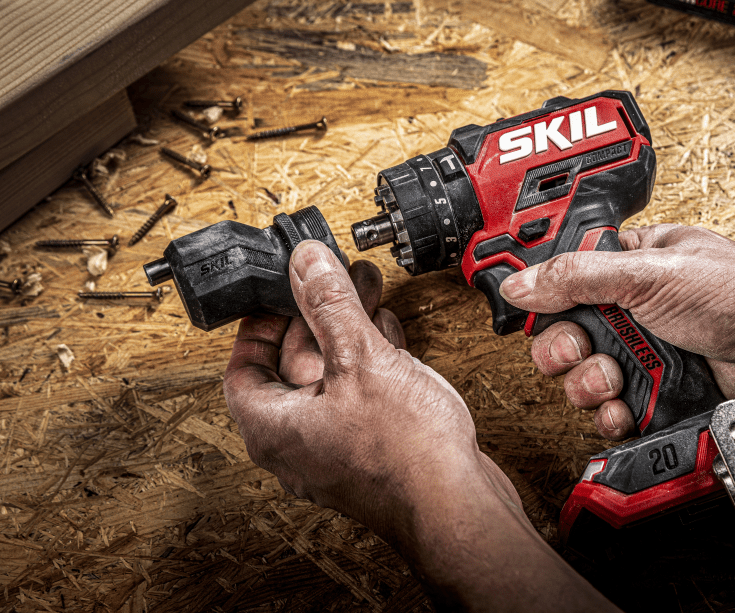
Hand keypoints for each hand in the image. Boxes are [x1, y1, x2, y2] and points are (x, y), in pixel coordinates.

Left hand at [223, 241, 517, 539]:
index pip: (242, 369)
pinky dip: (370, 358)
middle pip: (292, 366)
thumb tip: (307, 263)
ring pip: (332, 376)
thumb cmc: (405, 457)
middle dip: (315, 315)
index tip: (276, 293)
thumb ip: (331, 304)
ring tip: (364, 289)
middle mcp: (299, 442)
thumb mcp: (360, 359)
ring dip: (347, 330)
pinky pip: (360, 394)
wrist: (458, 507)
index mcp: (274, 428)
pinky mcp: (374, 448)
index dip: (256, 325)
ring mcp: (338, 447)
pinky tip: (386, 330)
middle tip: (330, 278)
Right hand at [499, 224, 734, 439]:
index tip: (534, 315)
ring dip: (589, 387)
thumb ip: (578, 277)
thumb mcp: (651, 273)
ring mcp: (649, 356)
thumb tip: (521, 284)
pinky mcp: (662, 396)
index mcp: (630, 267)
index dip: (544, 301)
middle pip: (566, 338)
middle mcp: (635, 312)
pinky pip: (615, 415)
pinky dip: (613, 418)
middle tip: (583, 351)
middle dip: (565, 352)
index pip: (564, 282)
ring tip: (615, 382)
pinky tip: (625, 411)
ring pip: (585, 381)